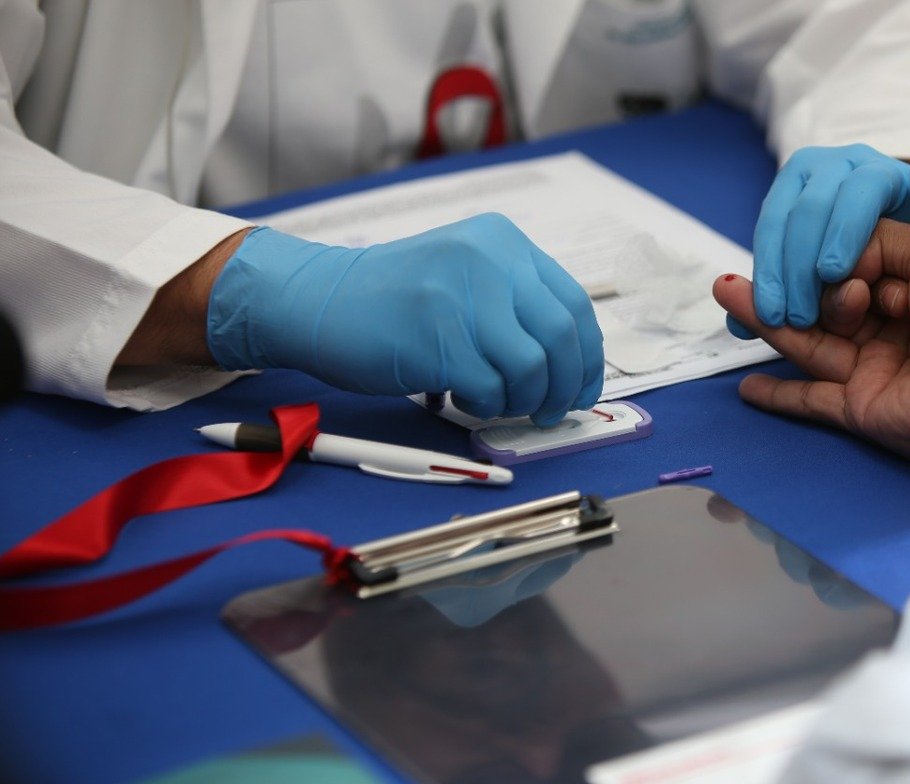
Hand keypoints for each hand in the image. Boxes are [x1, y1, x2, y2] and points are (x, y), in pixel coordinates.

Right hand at [207, 214, 603, 425]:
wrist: (319, 300)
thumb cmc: (396, 300)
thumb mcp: (464, 277)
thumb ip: (515, 303)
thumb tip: (571, 364)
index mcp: (503, 242)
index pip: (574, 304)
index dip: (587, 356)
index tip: (583, 388)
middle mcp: (490, 259)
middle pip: (563, 337)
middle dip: (565, 387)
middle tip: (550, 411)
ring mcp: (463, 296)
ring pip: (532, 368)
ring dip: (521, 400)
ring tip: (494, 400)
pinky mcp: (439, 338)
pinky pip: (491, 388)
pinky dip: (484, 404)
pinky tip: (460, 395)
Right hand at [714, 219, 909, 467]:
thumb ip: (877, 240)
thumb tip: (831, 260)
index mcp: (904, 289)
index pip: (846, 266)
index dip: (827, 257)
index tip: (830, 258)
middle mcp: (883, 328)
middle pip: (819, 303)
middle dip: (785, 283)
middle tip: (748, 269)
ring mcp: (867, 368)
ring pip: (804, 342)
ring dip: (765, 318)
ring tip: (725, 290)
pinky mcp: (857, 406)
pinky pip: (809, 400)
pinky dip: (777, 396)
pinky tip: (746, 386)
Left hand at [735, 144, 909, 333]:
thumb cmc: (854, 273)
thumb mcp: (808, 284)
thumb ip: (778, 300)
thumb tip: (737, 326)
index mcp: (798, 184)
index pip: (773, 224)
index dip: (769, 271)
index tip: (771, 315)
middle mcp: (836, 169)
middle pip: (808, 208)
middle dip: (798, 264)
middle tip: (800, 313)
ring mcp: (883, 172)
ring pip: (858, 191)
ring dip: (842, 233)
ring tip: (834, 275)